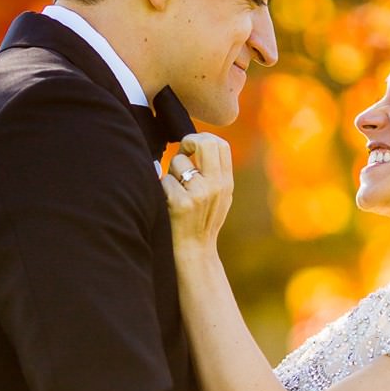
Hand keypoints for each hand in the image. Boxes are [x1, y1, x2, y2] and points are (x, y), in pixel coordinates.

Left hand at [161, 133, 232, 256]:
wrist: (196, 251)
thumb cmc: (203, 221)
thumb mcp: (220, 196)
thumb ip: (214, 173)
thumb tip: (196, 144)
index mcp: (226, 182)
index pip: (220, 144)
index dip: (202, 139)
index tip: (191, 150)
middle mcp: (216, 186)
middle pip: (205, 143)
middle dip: (188, 142)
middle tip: (181, 153)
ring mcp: (200, 194)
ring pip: (178, 162)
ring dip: (171, 173)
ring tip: (175, 190)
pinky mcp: (182, 204)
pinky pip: (165, 180)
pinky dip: (163, 189)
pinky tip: (169, 203)